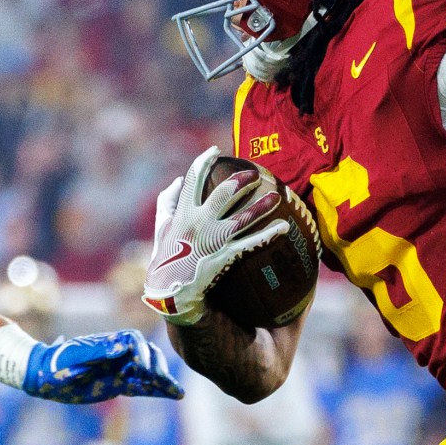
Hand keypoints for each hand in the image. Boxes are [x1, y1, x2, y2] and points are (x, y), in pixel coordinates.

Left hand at [25, 329, 182, 403]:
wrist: (46, 377)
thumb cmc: (57, 363)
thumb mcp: (75, 356)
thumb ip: (98, 351)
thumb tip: (122, 346)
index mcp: (109, 343)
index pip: (134, 341)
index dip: (142, 352)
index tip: (142, 368)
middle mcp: (118, 355)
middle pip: (147, 355)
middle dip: (157, 367)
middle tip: (160, 381)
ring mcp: (119, 369)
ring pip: (148, 372)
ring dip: (162, 380)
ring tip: (177, 392)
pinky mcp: (119, 384)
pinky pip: (142, 387)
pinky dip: (157, 391)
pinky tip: (172, 394)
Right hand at [142, 146, 286, 324]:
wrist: (170, 293)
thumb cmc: (166, 259)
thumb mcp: (161, 228)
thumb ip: (168, 202)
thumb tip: (178, 180)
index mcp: (182, 213)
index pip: (193, 180)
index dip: (205, 162)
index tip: (216, 151)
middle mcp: (199, 223)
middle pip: (223, 194)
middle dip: (241, 180)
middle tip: (255, 173)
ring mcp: (213, 240)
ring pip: (242, 217)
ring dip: (262, 205)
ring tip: (278, 195)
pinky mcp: (225, 256)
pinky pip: (250, 243)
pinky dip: (267, 234)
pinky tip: (283, 227)